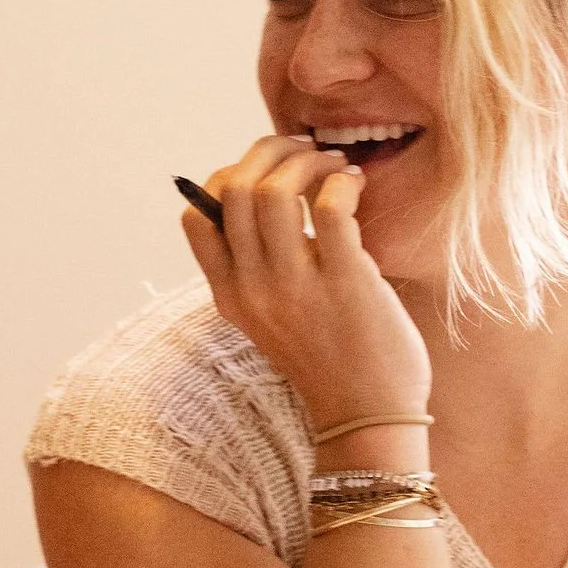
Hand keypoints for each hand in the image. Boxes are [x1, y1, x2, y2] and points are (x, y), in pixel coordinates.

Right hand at [183, 134, 433, 429]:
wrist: (370, 416)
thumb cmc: (331, 358)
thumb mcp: (273, 318)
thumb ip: (263, 270)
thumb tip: (272, 196)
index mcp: (231, 296)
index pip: (197, 219)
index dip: (225, 178)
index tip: (264, 172)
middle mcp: (253, 290)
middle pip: (235, 190)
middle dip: (269, 152)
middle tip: (304, 151)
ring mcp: (295, 287)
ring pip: (274, 190)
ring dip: (307, 162)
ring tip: (334, 166)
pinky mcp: (344, 282)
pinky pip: (329, 207)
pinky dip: (341, 182)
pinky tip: (355, 186)